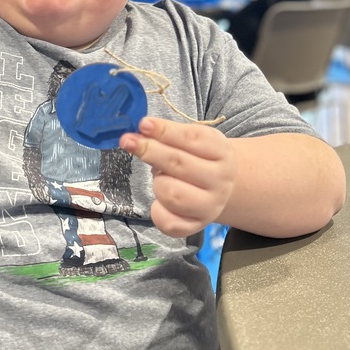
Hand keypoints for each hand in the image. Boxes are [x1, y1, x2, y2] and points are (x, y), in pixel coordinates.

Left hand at [120, 117, 236, 237]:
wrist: (222, 186)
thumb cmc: (200, 158)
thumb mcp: (192, 141)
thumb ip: (168, 135)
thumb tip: (141, 130)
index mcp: (221, 152)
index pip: (192, 138)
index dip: (164, 131)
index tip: (143, 124)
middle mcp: (220, 180)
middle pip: (179, 164)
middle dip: (149, 151)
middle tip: (127, 141)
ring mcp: (211, 206)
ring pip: (172, 194)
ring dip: (157, 183)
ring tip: (161, 178)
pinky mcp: (197, 226)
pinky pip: (169, 224)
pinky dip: (157, 212)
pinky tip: (158, 202)